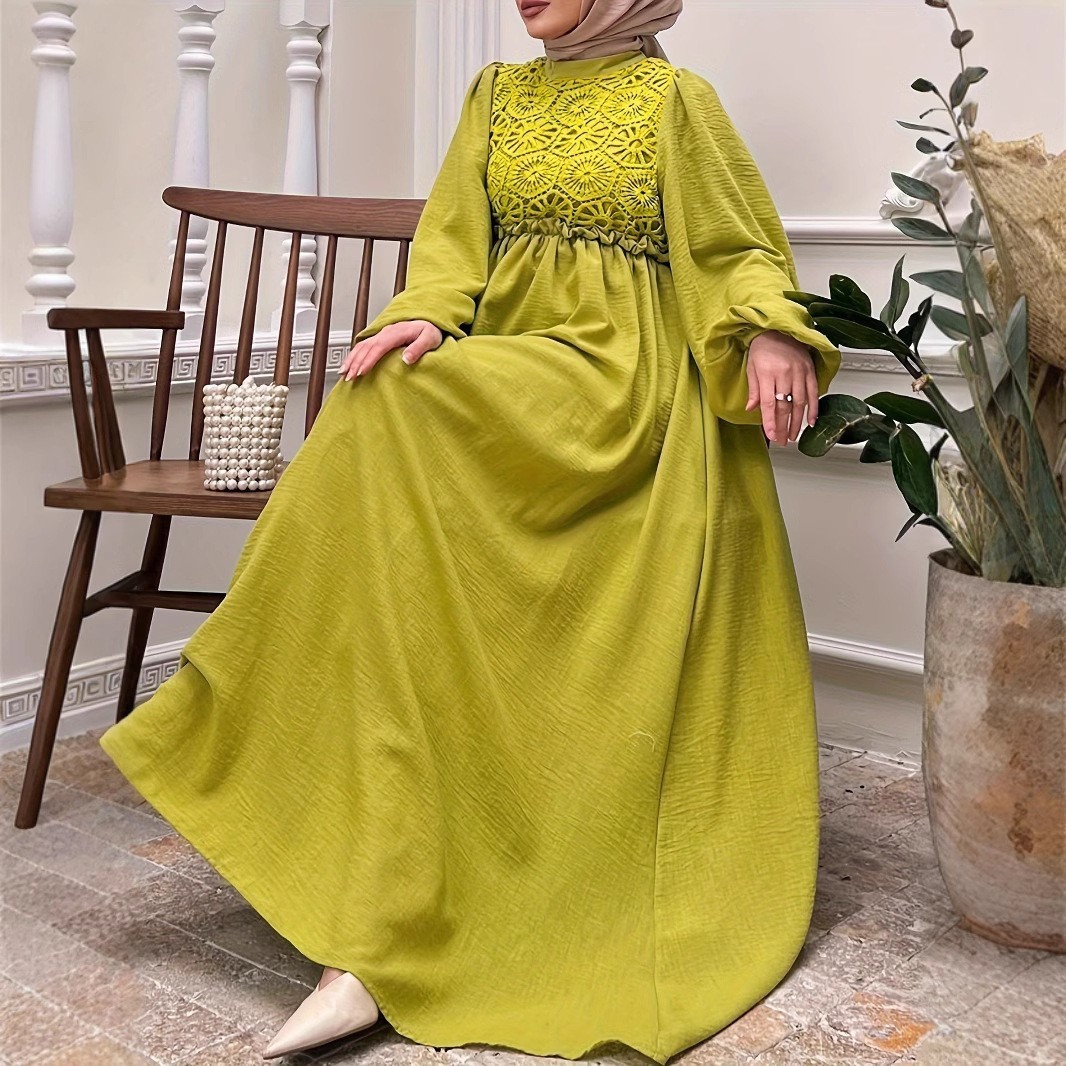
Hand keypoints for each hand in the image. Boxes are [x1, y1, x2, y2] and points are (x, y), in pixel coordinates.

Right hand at [338, 320, 442, 380]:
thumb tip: (405, 359)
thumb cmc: (430, 332)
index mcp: (396, 333)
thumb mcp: (430, 339)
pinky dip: (353, 356)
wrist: (429, 323)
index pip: (379, 347)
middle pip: (366, 347)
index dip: (369, 360)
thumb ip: (418, 348)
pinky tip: (348, 365)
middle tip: (349, 378)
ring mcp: (381, 335)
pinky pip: (363, 346)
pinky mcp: (380, 339)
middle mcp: (386, 332)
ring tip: (343, 374)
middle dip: (355, 363)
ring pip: (362, 346)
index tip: (361, 372)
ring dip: (351, 360)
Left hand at [744, 329, 819, 444]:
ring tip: (793, 436)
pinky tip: (810, 422)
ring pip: (799, 403)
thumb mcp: (752, 368)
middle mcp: (784, 373)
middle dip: (783, 427)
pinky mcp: (809, 370)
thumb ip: (754, 390)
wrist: (779, 328)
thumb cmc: (763, 348)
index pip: (768, 403)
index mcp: (767, 373)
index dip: (770, 422)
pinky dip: (813, 409)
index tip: (772, 436)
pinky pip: (813, 392)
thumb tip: (751, 409)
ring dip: (797, 422)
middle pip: (784, 406)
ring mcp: (799, 372)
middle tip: (782, 441)